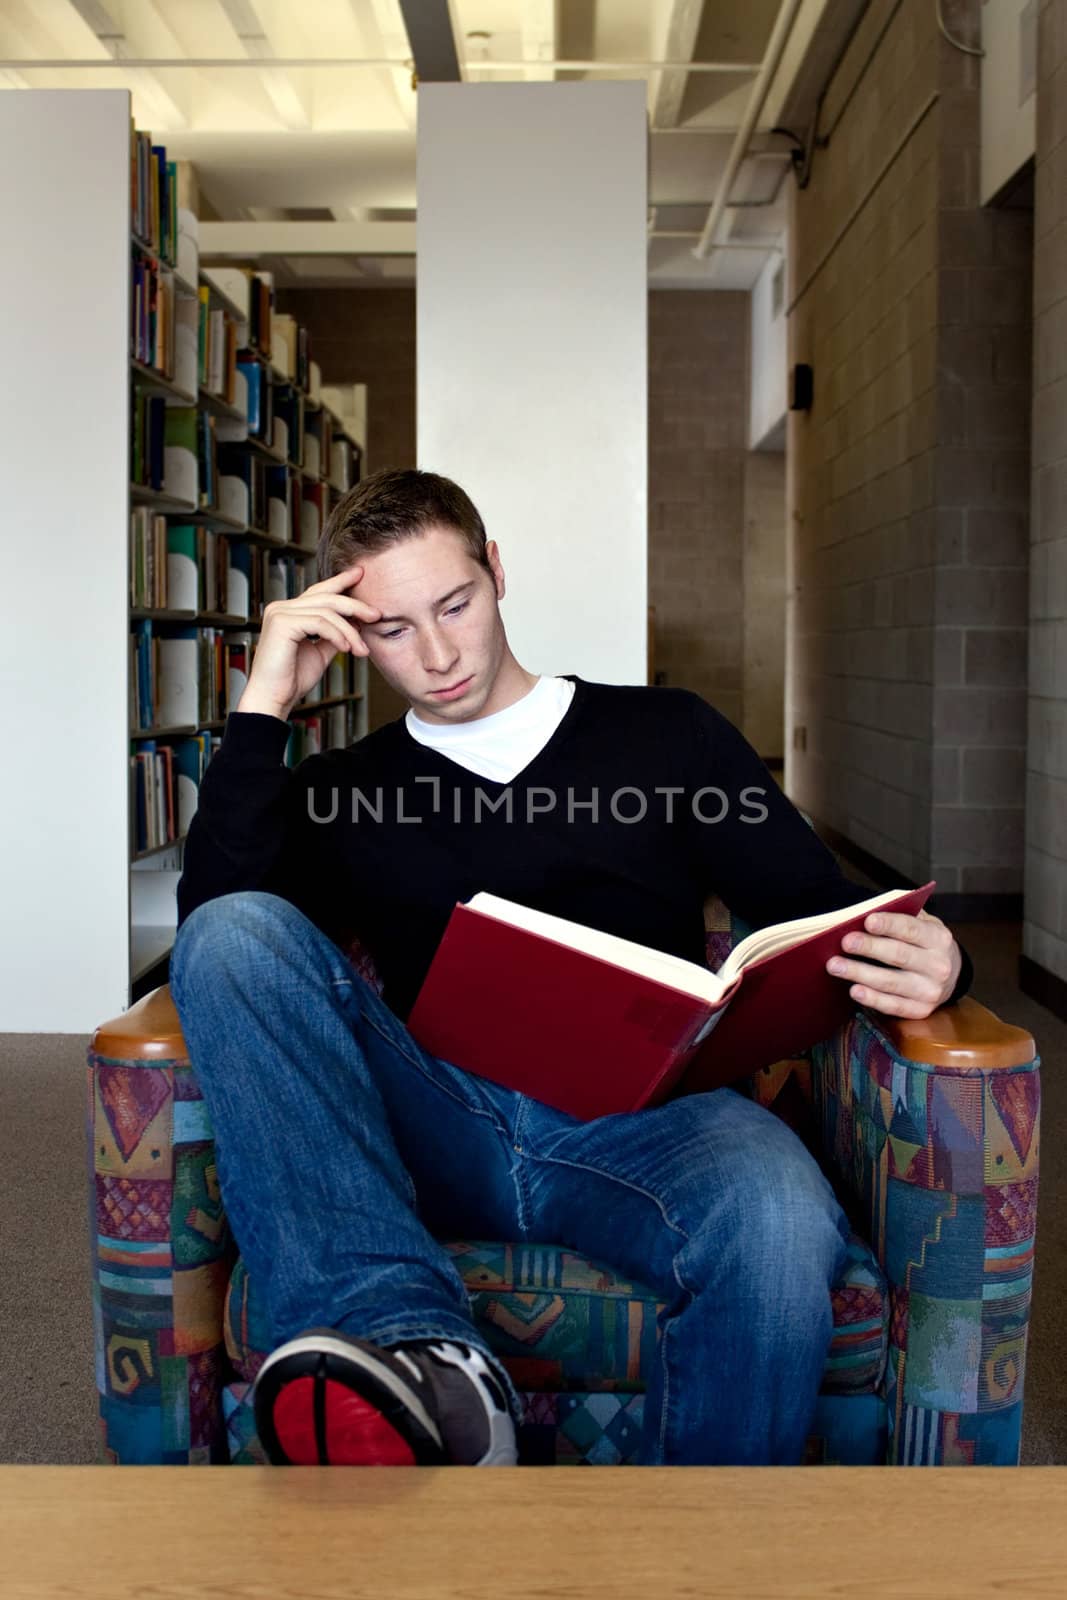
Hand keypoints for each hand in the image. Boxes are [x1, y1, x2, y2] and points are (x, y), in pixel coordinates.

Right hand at [236, 562, 380, 720]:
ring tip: (362, 650)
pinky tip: (347, 648)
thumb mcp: (320, 652)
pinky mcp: (281, 624)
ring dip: (350, 630)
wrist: (274, 698)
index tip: (360, 574)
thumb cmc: (293, 679)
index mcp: (288, 612)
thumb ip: (334, 635)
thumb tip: (356, 624)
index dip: (340, 581)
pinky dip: (338, 635)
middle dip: (355, 605)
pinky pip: (319, 623)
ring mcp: (279, 613)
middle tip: (376, 615)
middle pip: (326, 597)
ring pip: (326, 611)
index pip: (318, 591)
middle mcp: (281, 608)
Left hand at [825, 908, 961, 1018]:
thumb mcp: (922, 924)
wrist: (951, 975)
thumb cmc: (924, 943)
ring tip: (835, 965)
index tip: (867, 921)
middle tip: (844, 942)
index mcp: (939, 938)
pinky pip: (892, 1006)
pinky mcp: (920, 1010)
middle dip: (870, 948)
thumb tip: (864, 914)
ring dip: (860, 973)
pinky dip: (872, 999)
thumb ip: (900, 917)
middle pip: (899, 955)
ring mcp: (930, 991)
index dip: (889, 925)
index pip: (912, 929)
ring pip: (891, 982)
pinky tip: (854, 990)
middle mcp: (938, 966)